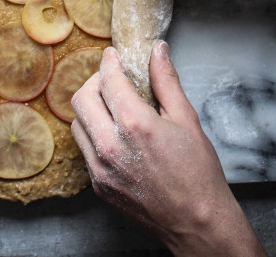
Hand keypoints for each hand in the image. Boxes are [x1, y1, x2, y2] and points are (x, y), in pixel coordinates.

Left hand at [71, 44, 266, 256]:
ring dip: (91, 109)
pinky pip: (84, 150)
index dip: (109, 62)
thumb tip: (157, 50)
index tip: (113, 55)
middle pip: (82, 98)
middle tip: (111, 79)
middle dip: (95, 82)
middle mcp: (111, 146)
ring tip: (112, 106)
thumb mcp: (186, 119)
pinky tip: (114, 134)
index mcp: (135, 125)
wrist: (196, 223)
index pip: (108, 80)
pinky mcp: (98, 185)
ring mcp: (101, 168)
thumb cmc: (198, 173)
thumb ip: (166, 81)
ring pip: (77, 124)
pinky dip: (94, 134)